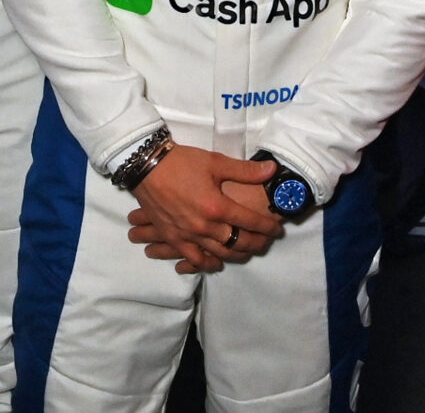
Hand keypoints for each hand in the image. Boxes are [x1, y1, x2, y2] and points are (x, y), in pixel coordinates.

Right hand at [121, 145, 280, 271]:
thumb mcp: (215, 162)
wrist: (146, 166)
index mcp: (217, 206)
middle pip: (238, 242)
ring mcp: (188, 235)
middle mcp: (205, 226)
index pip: (251, 222)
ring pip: (220, 253)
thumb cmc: (182, 162)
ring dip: (237, 254)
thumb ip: (245, 170)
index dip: (268, 226)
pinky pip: (194, 259)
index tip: (277, 228)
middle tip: (266, 242)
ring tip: (248, 251)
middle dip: (257, 243)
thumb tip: (272, 170)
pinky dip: (208, 263)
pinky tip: (216, 261)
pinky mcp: (174, 238)